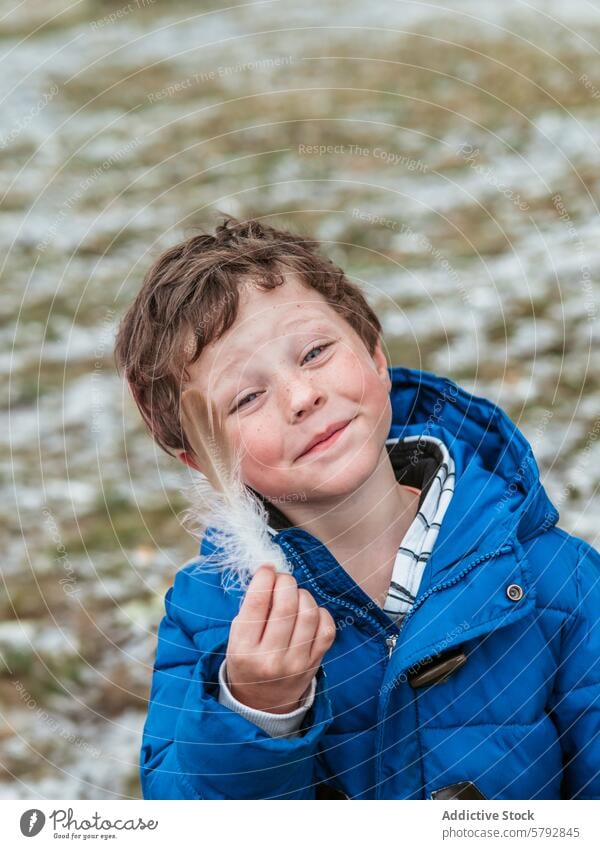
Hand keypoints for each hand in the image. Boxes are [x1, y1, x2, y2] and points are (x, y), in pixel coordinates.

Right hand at [225, 565, 335, 713]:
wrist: (262, 703)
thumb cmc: (247, 661)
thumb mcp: (237, 638)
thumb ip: (252, 608)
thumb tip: (271, 573)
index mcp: (244, 649)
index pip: (257, 603)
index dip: (264, 578)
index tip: (267, 568)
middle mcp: (271, 657)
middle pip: (286, 605)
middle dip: (286, 582)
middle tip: (282, 580)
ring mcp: (296, 663)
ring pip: (309, 613)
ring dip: (303, 595)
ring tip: (295, 596)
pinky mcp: (315, 664)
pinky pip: (326, 628)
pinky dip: (321, 612)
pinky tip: (310, 612)